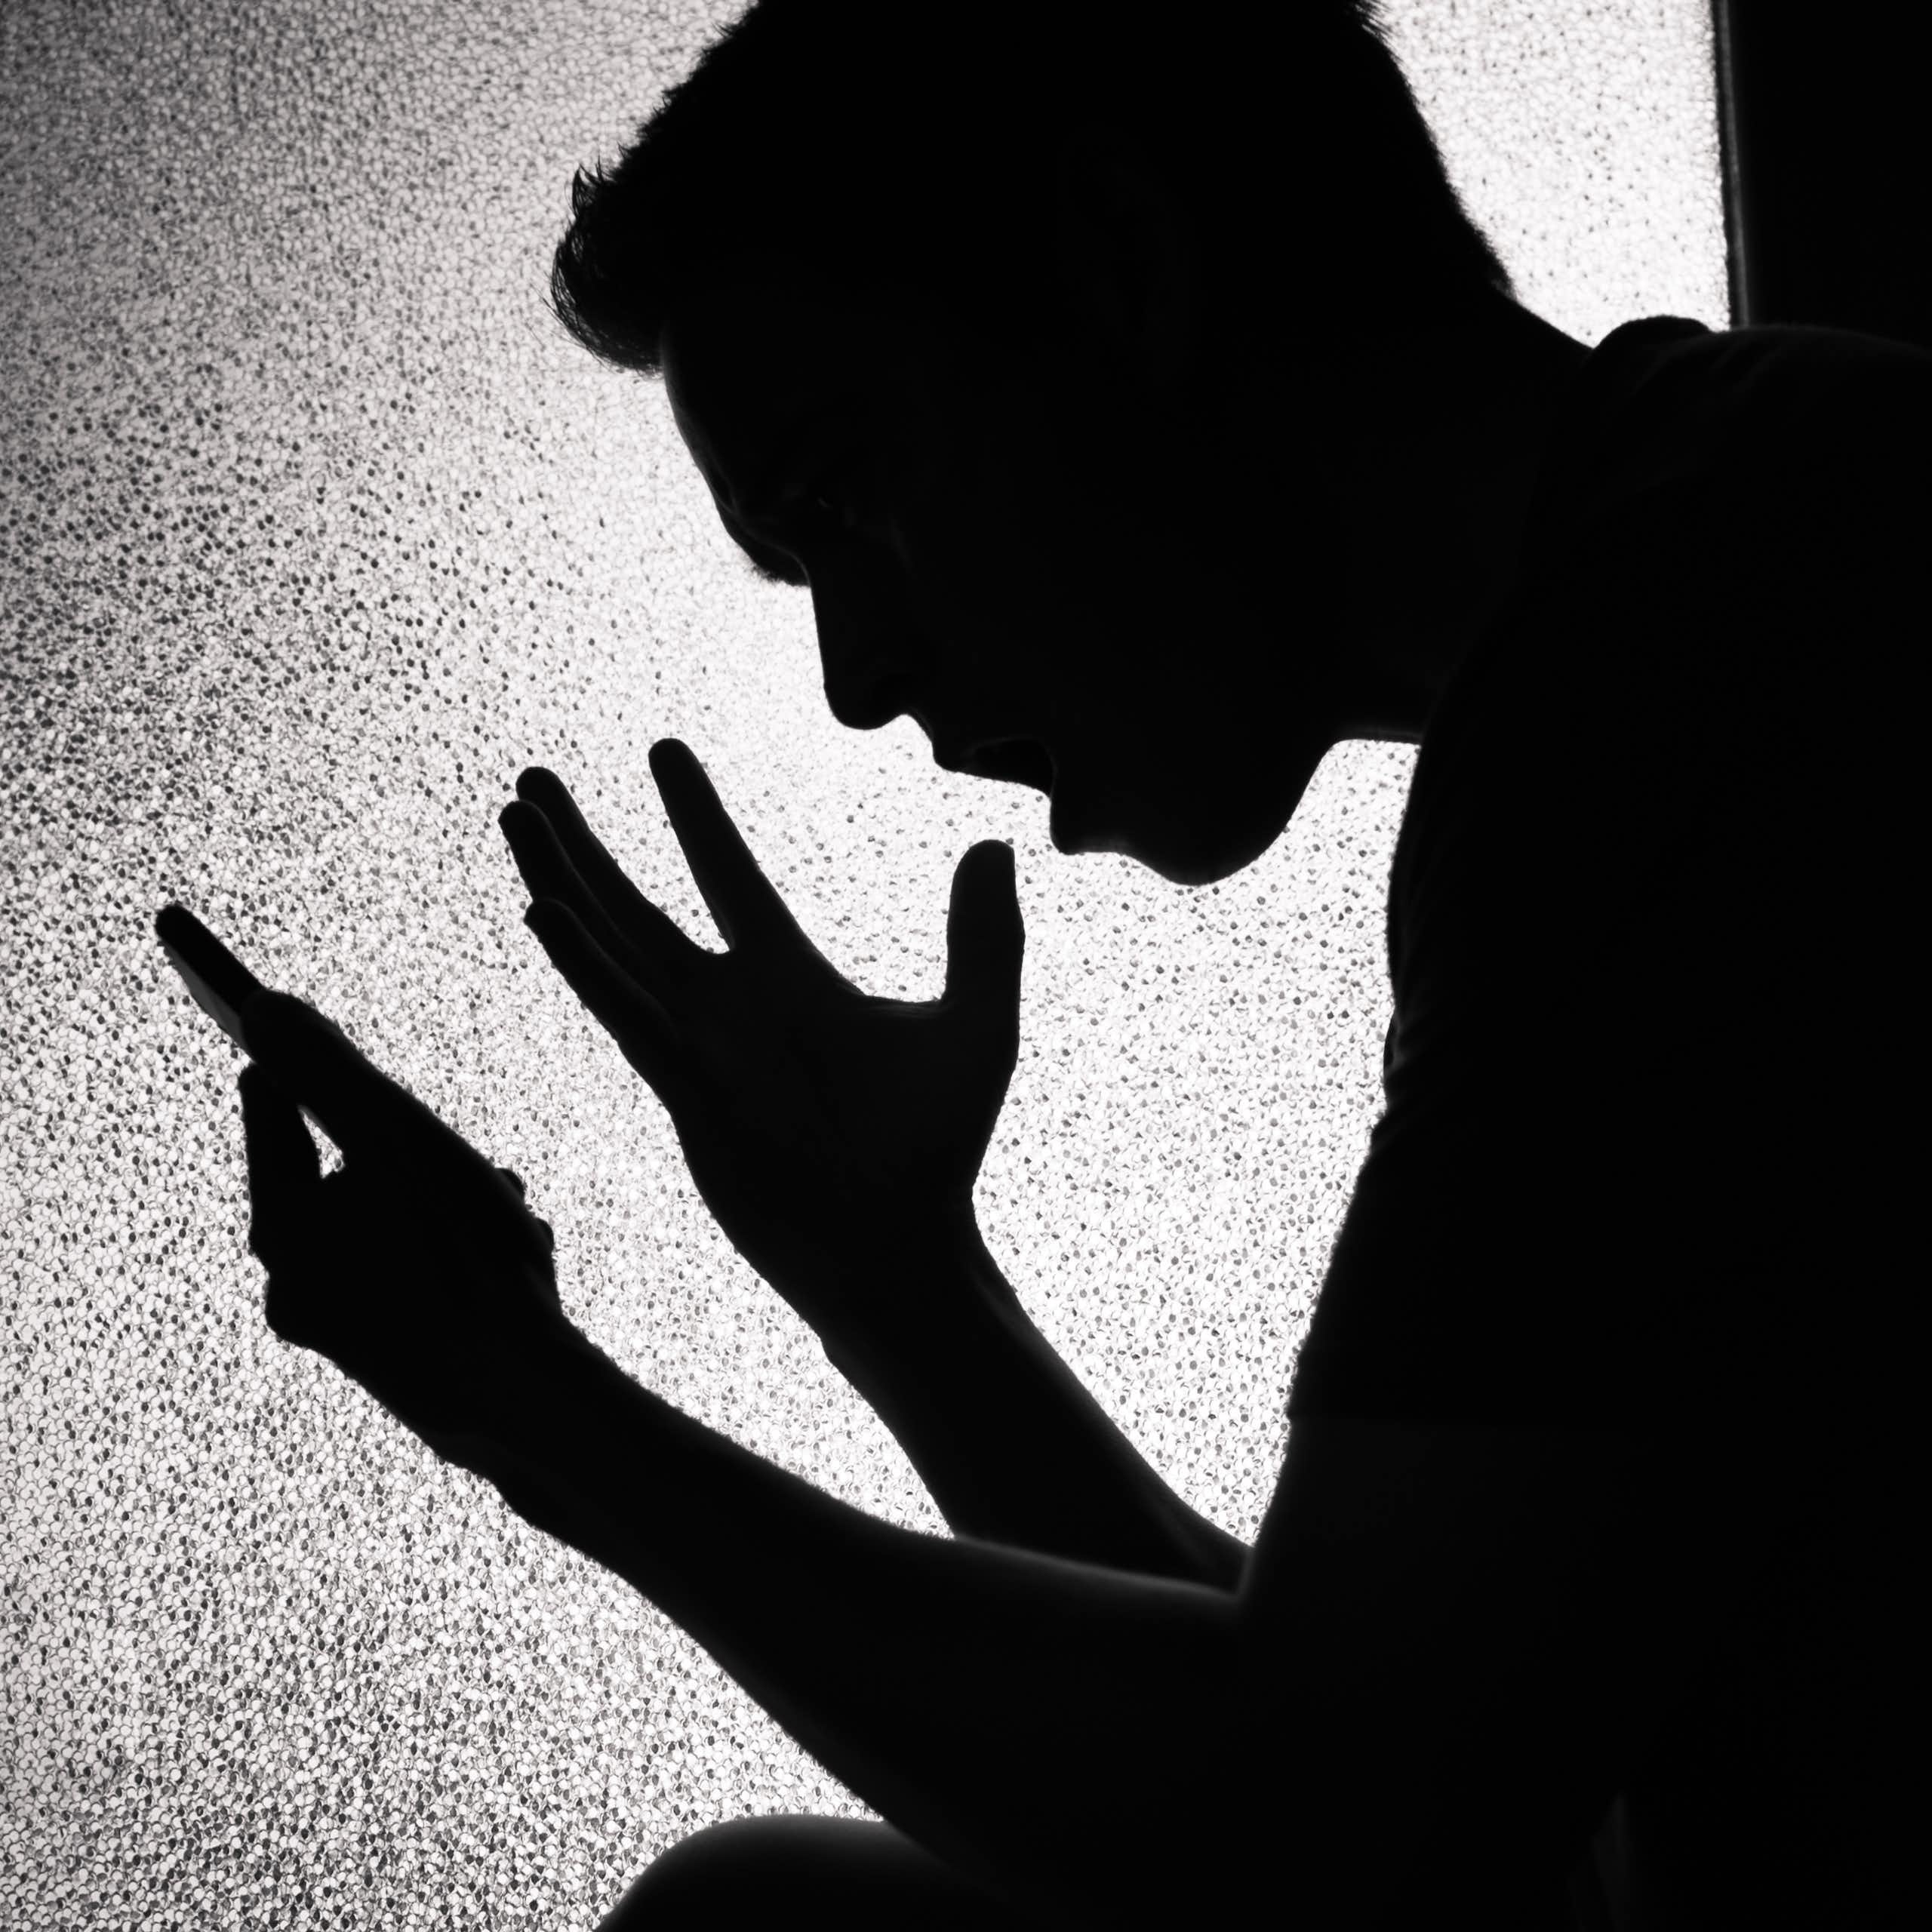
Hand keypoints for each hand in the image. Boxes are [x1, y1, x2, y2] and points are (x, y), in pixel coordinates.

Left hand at [236, 988, 585, 1464]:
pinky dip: (463, 1250)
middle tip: (453, 1137)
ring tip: (511, 1202)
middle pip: (343, 1173)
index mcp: (282, 1233)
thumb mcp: (398, 1140)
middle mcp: (295, 1289)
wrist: (523, 1402)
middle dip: (409, 1148)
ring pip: (391, 1226)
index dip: (300, 1065)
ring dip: (449, 1198)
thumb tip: (264, 1006)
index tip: (314, 1028)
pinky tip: (522, 1250)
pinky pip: (418, 1276)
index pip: (273, 1117)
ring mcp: (343, 1334)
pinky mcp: (393, 1363)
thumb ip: (328, 1070)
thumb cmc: (462, 1259)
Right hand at [498, 739, 1023, 1345]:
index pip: (727, 875)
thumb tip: (993, 844)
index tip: (662, 751)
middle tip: (534, 782)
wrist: (897, 1246)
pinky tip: (541, 911)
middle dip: (585, 843)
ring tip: (514, 818)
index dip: (694, 815)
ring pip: (612, 946)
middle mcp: (729, 1005)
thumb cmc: (934, 1148)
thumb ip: (984, 938)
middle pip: (638, 904)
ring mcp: (698, 1047)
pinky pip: (624, 1014)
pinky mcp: (684, 1092)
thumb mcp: (978, 1026)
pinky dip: (583, 963)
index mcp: (789, 977)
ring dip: (562, 880)